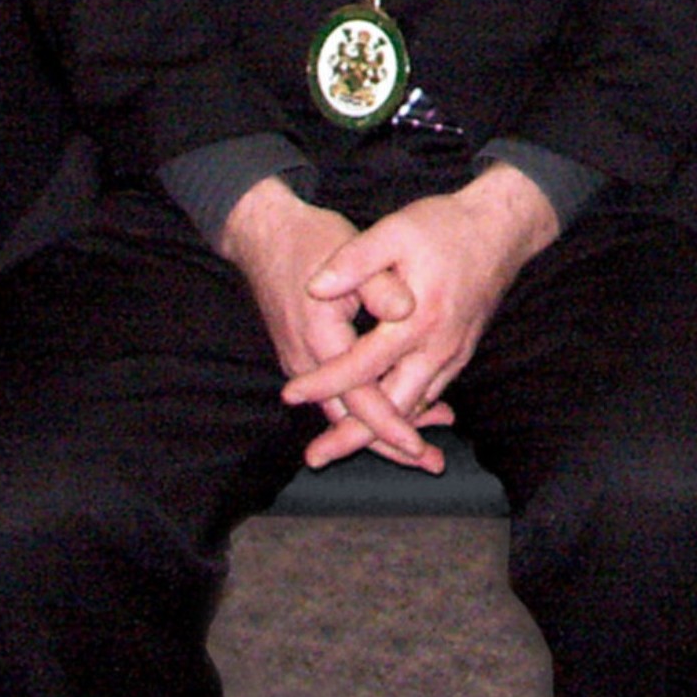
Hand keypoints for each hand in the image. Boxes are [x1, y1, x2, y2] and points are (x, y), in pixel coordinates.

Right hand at [222, 178, 452, 472]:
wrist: (266, 234)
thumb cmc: (312, 240)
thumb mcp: (349, 252)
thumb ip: (379, 285)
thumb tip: (407, 310)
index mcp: (320, 339)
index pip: (358, 397)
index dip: (390, 424)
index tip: (419, 445)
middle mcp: (305, 362)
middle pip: (349, 419)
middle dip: (388, 443)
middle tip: (430, 462)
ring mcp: (301, 364)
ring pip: (343, 411)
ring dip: (380, 428)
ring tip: (425, 442)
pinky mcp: (305, 359)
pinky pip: (337, 396)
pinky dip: (367, 407)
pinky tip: (400, 404)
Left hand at [278, 165, 564, 469]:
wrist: (502, 228)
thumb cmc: (446, 226)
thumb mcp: (396, 231)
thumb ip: (354, 261)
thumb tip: (314, 287)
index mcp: (418, 320)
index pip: (362, 365)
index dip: (324, 383)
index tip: (290, 394)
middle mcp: (438, 347)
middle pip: (393, 407)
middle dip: (353, 436)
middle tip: (316, 456)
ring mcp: (454, 354)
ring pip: (413, 408)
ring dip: (380, 433)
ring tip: (342, 446)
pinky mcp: (461, 353)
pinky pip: (429, 394)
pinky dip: (404, 414)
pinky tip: (383, 422)